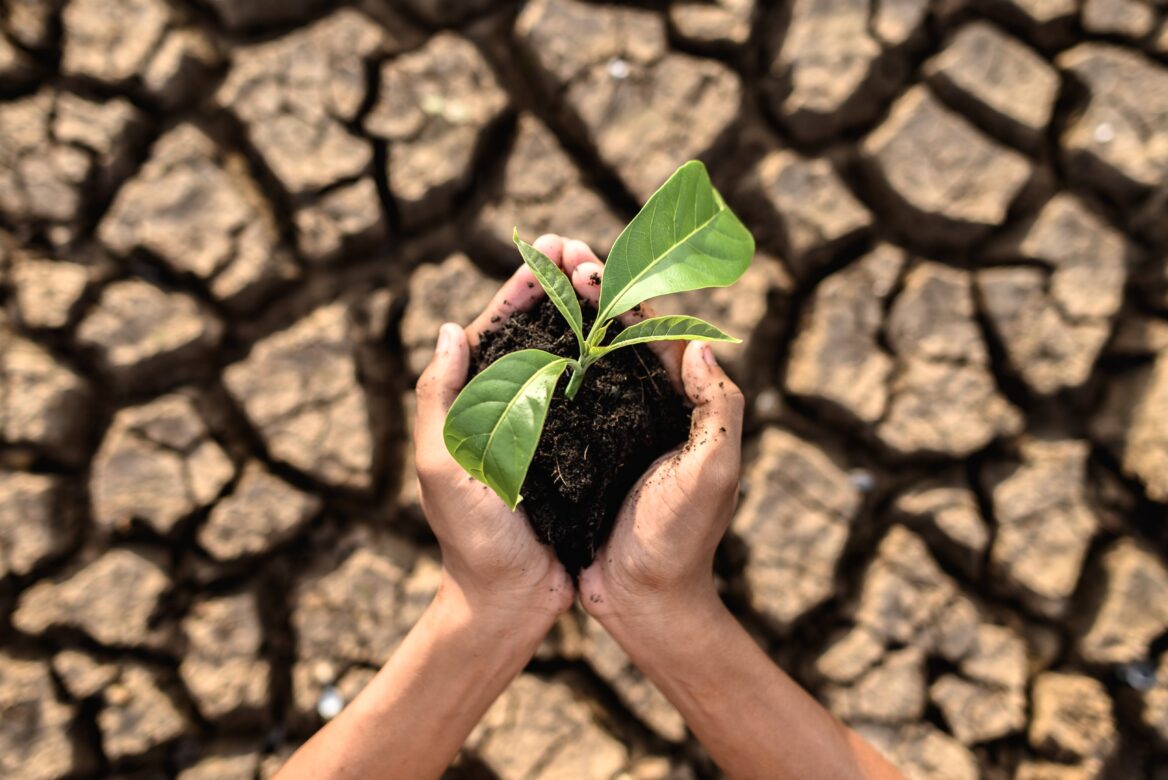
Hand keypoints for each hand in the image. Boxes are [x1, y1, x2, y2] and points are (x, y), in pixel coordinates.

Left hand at [414, 236, 575, 633]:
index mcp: (473, 404)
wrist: (511, 600)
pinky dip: (610, 361)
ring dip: (587, 315)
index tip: (549, 249)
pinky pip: (596, 395)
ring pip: (568, 356)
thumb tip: (449, 330)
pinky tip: (632, 337)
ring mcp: (547, 427)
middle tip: (587, 250)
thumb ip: (438, 399)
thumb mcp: (442, 466)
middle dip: (559, 287)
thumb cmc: (471, 539)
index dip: (522, 286)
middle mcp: (510, 408)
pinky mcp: (580, 449)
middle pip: (536, 333)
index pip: (495, 329)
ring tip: (612, 278)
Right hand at [554, 239, 744, 633]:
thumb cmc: (681, 541)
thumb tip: (703, 344)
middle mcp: (646, 409)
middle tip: (554, 254)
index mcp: (680, 405)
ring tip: (534, 282)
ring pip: (585, 360)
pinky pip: (561, 400)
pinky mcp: (581, 454)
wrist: (644, 602)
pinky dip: (543, 367)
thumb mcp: (713, 473)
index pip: (653, 332)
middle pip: (616, 335)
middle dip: (587, 291)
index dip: (622, 293)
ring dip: (563, 319)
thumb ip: (720, 409)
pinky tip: (515, 346)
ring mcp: (611, 430)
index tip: (587, 262)